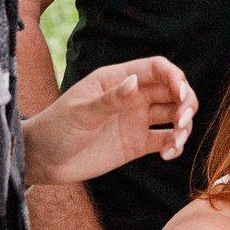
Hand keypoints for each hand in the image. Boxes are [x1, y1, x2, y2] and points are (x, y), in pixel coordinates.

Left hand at [22, 57, 196, 186]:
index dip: (175, 78)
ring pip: (173, 115)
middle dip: (186, 103)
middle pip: (172, 91)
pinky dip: (174, 146)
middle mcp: (132, 97)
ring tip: (176, 142)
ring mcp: (135, 120)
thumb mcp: (79, 113)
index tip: (181, 95)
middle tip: (183, 122)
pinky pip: (164, 140)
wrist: (43, 160)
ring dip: (184, 126)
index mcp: (117, 79)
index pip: (157, 69)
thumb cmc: (55, 129)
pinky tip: (168, 154)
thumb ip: (109, 100)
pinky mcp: (136, 144)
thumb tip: (135, 83)